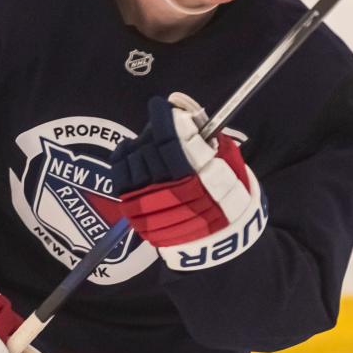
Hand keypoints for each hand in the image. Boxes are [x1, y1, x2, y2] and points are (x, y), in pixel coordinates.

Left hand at [110, 92, 266, 270]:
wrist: (220, 246)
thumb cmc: (231, 201)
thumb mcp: (232, 167)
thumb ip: (210, 139)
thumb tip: (184, 112)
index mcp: (200, 177)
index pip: (173, 138)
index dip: (163, 117)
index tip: (160, 105)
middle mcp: (174, 190)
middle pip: (152, 146)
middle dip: (155, 129)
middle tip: (160, 124)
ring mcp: (153, 203)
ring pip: (135, 160)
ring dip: (140, 144)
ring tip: (149, 140)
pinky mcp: (138, 214)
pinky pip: (120, 179)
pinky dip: (122, 159)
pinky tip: (127, 150)